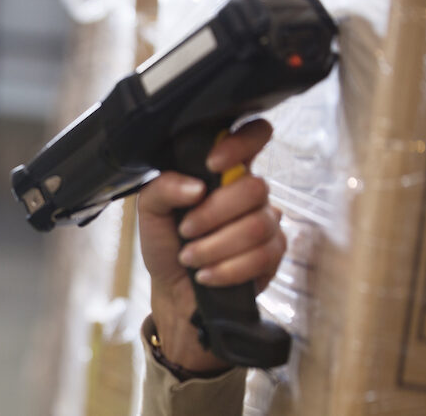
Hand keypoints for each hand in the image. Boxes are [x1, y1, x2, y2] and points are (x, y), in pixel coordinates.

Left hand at [137, 119, 285, 371]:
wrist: (174, 290)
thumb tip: (196, 188)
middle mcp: (249, 192)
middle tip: (186, 231)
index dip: (242, 143)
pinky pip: (263, 256)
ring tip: (191, 257)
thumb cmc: (166, 243)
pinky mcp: (273, 254)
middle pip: (255, 187)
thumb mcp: (152, 210)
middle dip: (213, 214)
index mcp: (222, 171)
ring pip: (258, 225)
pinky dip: (228, 268)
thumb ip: (164, 187)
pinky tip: (207, 275)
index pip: (253, 135)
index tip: (213, 164)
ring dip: (215, 246)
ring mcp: (266, 221)